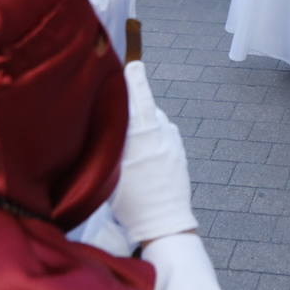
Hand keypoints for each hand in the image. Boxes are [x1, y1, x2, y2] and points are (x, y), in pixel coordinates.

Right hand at [110, 62, 198, 244]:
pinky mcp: (180, 151)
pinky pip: (164, 134)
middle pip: (146, 110)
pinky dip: (153, 135)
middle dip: (134, 103)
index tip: (133, 65)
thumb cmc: (132, 203)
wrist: (164, 223)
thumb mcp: (113, 173)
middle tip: (118, 101)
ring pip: (155, 122)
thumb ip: (112, 145)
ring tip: (130, 139)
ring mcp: (173, 143)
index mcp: (144, 140)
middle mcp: (162, 136)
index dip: (135, 83)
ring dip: (144, 123)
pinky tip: (144, 150)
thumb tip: (109, 124)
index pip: (139, 103)